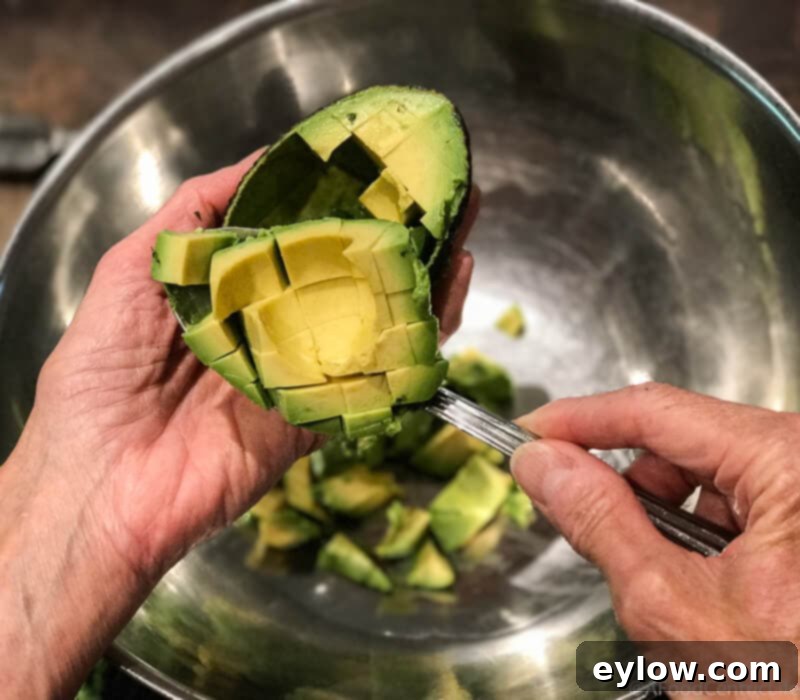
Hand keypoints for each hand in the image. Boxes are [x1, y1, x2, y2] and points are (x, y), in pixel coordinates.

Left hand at [0, 151, 476, 696]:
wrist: (101, 483)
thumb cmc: (100, 374)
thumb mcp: (132, 269)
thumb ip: (193, 214)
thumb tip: (260, 160)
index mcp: (235, 292)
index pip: (302, 240)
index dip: (342, 205)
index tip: (379, 170)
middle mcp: (277, 328)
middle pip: (350, 280)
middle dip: (397, 238)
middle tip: (440, 196)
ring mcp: (303, 373)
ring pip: (377, 324)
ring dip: (422, 281)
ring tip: (460, 235)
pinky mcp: (321, 417)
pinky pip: (378, 379)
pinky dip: (417, 344)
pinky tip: (446, 299)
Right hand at [512, 382, 799, 646]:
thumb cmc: (789, 689)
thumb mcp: (673, 606)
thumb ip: (599, 521)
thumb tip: (543, 464)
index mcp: (792, 464)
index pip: (656, 411)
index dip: (579, 420)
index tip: (530, 434)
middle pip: (683, 439)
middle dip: (623, 480)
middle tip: (575, 514)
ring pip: (707, 470)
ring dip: (662, 513)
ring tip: (658, 575)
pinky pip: (739, 498)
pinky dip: (699, 530)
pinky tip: (697, 579)